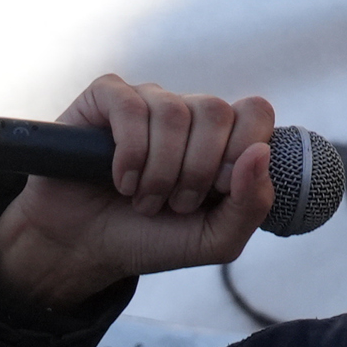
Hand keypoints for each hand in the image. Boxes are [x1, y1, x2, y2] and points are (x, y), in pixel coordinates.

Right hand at [0, 75, 275, 312]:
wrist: (86, 248)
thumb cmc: (152, 238)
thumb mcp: (215, 239)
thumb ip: (252, 204)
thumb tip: (260, 152)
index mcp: (220, 137)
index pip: (255, 112)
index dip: (241, 153)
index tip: (218, 191)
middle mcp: (187, 111)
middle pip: (216, 110)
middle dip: (197, 171)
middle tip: (175, 203)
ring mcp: (146, 100)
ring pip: (173, 112)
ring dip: (159, 172)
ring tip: (143, 199)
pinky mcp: (105, 97)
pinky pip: (129, 107)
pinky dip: (129, 154)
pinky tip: (120, 180)